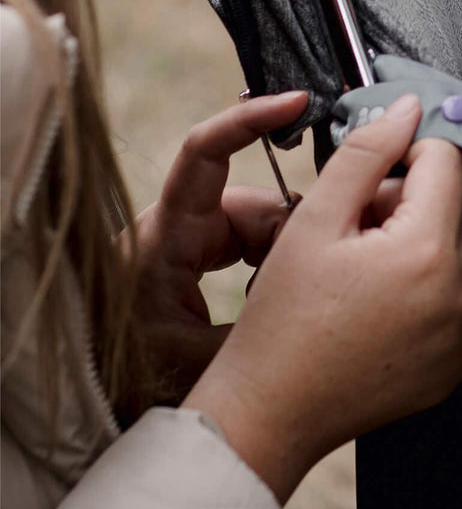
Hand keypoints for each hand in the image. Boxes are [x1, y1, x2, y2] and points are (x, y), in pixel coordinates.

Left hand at [129, 90, 310, 407]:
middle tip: (321, 271)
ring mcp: (186, 245)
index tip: (298, 103)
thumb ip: (265, 324)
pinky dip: (274, 267)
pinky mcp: (194, 262)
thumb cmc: (125, 382)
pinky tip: (283, 303)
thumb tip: (325, 284)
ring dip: (286, 258)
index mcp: (164, 239)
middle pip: (254, 204)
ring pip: (260, 228)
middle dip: (294, 235)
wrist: (89, 404)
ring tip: (295, 303)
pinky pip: (250, 247)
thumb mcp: (202, 362)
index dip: (251, 121)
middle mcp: (175, 230)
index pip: (204, 152)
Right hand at [183, 94, 461, 503]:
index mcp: (428, 251)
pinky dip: (425, 284)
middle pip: (453, 204)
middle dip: (408, 199)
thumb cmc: (283, 315)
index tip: (367, 174)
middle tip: (353, 226)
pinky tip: (375, 301)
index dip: (404, 152)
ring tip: (359, 265)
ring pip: (455, 247)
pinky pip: (456, 295)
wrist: (269, 414)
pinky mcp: (458, 362)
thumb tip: (409, 105)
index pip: (444, 159)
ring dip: (417, 239)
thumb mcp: (316, 219)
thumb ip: (367, 151)